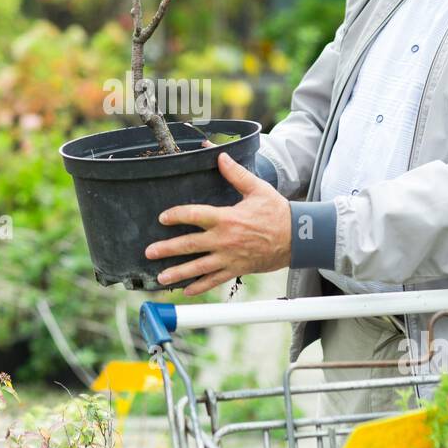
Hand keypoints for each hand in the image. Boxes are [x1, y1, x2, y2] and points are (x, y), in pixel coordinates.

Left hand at [144, 149, 291, 295]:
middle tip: (149, 252)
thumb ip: (236, 174)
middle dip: (167, 249)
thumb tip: (220, 156)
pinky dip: (200, 287)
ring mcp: (229, 258)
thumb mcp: (257, 189)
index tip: (163, 218)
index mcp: (227, 218)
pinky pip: (215, 280)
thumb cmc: (277, 212)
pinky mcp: (236, 269)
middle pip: (190, 245)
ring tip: (160, 277)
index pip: (194, 215)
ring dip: (178, 273)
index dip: (176, 216)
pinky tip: (186, 291)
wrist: (297, 238)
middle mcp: (224, 240)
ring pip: (198, 268)